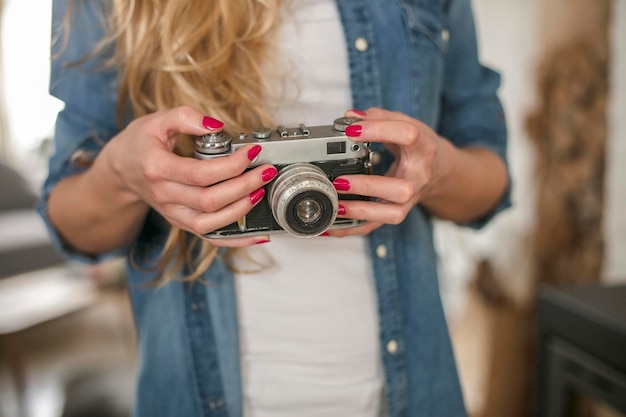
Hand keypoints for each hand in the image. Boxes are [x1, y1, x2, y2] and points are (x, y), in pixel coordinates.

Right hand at [98, 106, 274, 246]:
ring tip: (260, 192)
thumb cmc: (141, 144)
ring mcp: (172, 213)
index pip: (199, 173)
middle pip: (209, 200)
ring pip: (210, 224)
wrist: (122, 170)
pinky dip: (235, 241)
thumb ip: (185, 117)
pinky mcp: (181, 223)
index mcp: (156, 168)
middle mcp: (164, 195)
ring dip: (241, 210)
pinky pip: (209, 238)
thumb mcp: (157, 120)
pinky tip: (257, 235)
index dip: (230, 165)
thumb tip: (217, 125)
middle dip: (244, 186)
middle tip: (265, 171)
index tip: (252, 151)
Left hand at [324, 107, 451, 236]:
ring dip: (361, 211)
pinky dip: (352, 229)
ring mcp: (410, 199)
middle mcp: (419, 177)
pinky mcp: (397, 212)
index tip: (350, 130)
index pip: (407, 136)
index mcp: (423, 148)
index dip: (379, 130)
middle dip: (368, 186)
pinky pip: (376, 226)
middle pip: (401, 189)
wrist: (440, 171)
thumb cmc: (419, 147)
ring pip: (391, 213)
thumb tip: (349, 117)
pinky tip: (331, 227)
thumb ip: (377, 117)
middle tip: (340, 180)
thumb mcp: (405, 123)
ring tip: (336, 206)